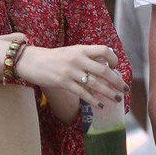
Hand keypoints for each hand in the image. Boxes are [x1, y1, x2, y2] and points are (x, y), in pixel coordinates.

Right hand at [0, 38, 125, 106]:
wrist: (30, 60)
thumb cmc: (52, 58)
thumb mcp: (70, 52)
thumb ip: (85, 57)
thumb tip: (102, 65)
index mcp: (81, 49)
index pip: (104, 50)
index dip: (114, 59)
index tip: (116, 68)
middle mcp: (78, 59)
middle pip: (104, 70)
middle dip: (117, 81)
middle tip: (125, 89)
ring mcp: (71, 71)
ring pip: (95, 84)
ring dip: (109, 93)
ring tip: (116, 99)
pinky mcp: (64, 82)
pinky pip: (83, 93)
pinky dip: (93, 100)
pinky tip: (100, 105)